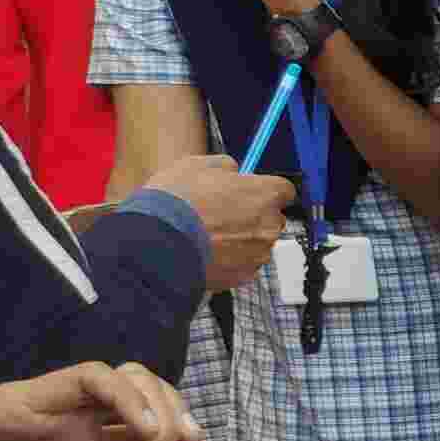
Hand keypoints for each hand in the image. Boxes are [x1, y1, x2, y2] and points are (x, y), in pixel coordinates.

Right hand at [137, 153, 298, 288]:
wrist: (156, 243)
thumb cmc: (175, 203)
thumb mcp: (195, 165)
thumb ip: (224, 165)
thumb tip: (232, 169)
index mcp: (264, 194)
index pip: (283, 190)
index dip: (263, 189)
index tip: (249, 191)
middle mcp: (269, 225)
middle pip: (271, 217)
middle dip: (252, 215)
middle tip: (222, 213)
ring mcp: (258, 252)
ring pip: (257, 242)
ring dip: (240, 238)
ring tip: (208, 234)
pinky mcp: (244, 275)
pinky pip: (243, 263)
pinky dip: (230, 259)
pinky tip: (206, 251)